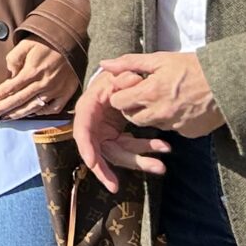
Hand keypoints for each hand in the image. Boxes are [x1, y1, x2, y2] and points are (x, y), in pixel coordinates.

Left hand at [0, 37, 80, 118]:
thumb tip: (10, 76)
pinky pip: (53, 109)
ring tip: (7, 118)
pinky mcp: (66, 93)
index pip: (11, 87)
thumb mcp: (25, 44)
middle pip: (19, 100)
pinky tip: (32, 113)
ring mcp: (55, 90)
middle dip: (3, 108)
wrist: (71, 39)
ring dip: (19, 114)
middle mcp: (43, 83)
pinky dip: (42, 113)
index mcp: (32, 71)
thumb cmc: (46, 40)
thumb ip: (14, 59)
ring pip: (34, 107)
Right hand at [73, 67, 173, 192]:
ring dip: (142, 159)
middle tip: (155, 168)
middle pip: (107, 152)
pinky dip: (145, 148)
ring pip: (122, 154)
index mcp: (87, 110)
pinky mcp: (117, 139)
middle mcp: (94, 127)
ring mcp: (105, 135)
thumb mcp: (113, 76)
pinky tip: (161, 146)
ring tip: (162, 165)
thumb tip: (133, 80)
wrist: (115, 83)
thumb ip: (122, 78)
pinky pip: (131, 148)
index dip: (87, 150)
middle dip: (131, 162)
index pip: (83, 133)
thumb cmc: (110, 79)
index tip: (93, 165)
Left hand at [102, 51, 225, 137]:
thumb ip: (129, 63)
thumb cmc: (192, 67)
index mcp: (150, 93)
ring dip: (151, 114)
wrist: (228, 84)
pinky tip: (180, 107)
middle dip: (132, 107)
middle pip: (132, 117)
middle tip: (143, 94)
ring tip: (163, 98)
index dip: (120, 94)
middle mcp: (160, 113)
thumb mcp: (159, 59)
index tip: (129, 87)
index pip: (118, 102)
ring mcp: (175, 125)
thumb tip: (104, 64)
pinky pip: (171, 129)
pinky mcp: (188, 133)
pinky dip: (171, 120)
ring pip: (151, 124)